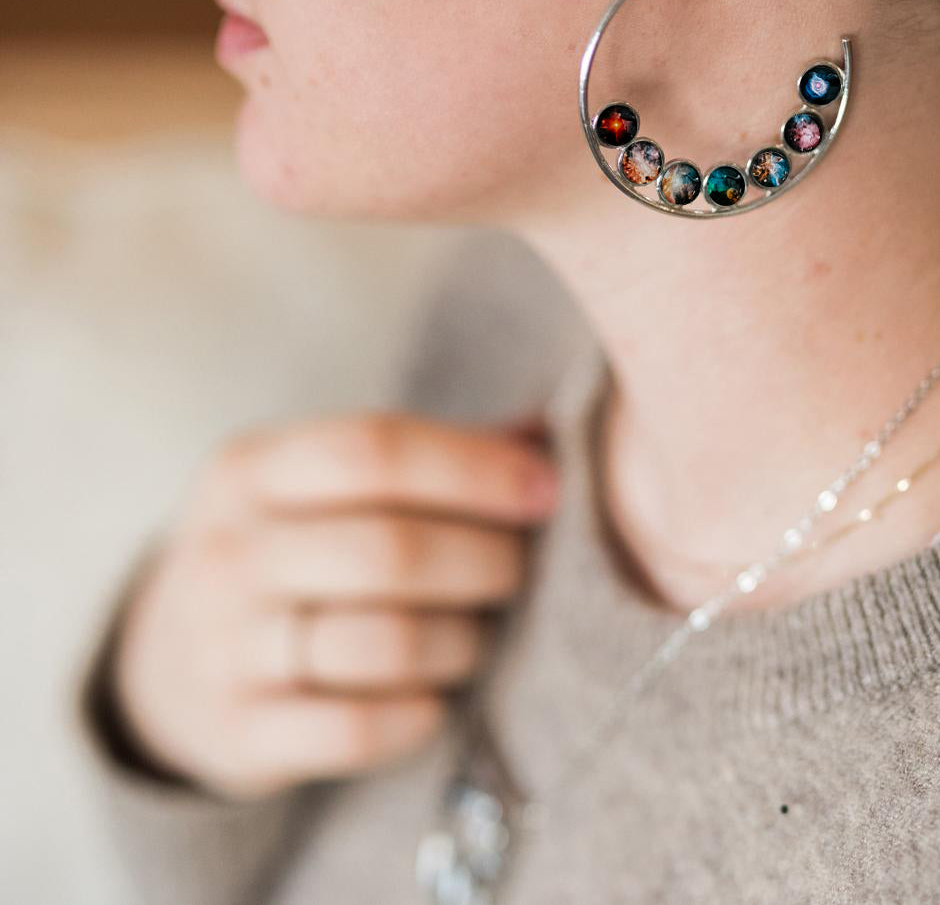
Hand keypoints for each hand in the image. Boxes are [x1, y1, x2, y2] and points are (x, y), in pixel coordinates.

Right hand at [109, 409, 560, 799]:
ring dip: (460, 640)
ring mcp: (223, 647)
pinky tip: (435, 697)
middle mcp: (228, 552)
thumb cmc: (288, 549)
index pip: (375, 450)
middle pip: (389, 549)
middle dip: (483, 559)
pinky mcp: (238, 733)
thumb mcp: (323, 484)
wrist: (170, 662)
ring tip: (475, 633)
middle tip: (518, 569)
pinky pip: (357, 729)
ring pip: (384, 643)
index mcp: (252, 469)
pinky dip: (418, 714)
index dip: (473, 468)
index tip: (544, 489)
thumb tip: (544, 431)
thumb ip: (429, 454)